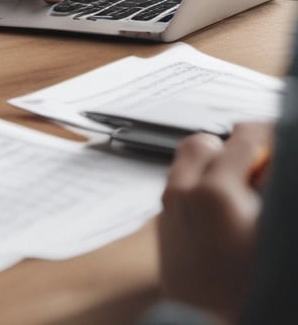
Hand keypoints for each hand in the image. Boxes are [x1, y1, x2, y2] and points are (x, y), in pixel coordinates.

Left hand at [158, 123, 272, 320]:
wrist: (209, 321)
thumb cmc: (248, 282)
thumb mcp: (275, 224)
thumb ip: (274, 183)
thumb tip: (272, 160)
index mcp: (215, 190)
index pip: (245, 136)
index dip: (270, 137)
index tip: (281, 145)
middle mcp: (182, 193)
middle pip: (204, 142)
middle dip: (233, 149)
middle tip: (258, 169)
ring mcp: (167, 207)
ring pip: (185, 163)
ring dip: (212, 166)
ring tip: (240, 190)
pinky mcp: (162, 222)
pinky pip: (178, 186)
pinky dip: (198, 185)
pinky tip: (223, 210)